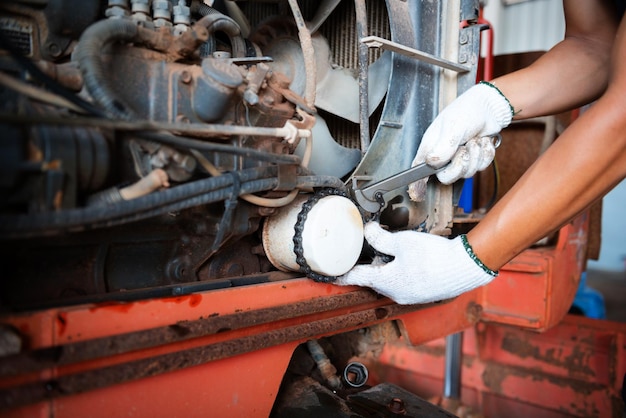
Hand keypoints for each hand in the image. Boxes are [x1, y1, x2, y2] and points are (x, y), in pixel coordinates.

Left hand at [336, 222, 496, 304]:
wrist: (465, 268)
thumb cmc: (433, 256)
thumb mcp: (401, 242)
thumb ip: (380, 238)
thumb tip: (367, 232)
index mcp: (386, 282)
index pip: (358, 278)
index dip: (344, 275)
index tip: (334, 276)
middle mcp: (396, 293)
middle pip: (374, 279)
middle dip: (369, 267)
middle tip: (366, 254)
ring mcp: (410, 296)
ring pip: (390, 282)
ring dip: (386, 269)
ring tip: (390, 254)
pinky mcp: (422, 294)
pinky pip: (404, 284)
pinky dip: (400, 273)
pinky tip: (409, 261)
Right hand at [408, 82, 512, 200]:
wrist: (489, 107)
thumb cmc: (466, 111)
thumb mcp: (453, 127)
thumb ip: (443, 147)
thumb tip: (432, 163)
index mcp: (431, 147)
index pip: (419, 170)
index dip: (417, 184)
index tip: (417, 195)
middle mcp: (443, 155)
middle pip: (446, 177)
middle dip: (460, 165)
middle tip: (465, 149)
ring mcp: (458, 158)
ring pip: (467, 173)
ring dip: (476, 156)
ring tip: (475, 140)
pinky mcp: (473, 158)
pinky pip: (481, 167)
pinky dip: (485, 154)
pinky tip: (482, 141)